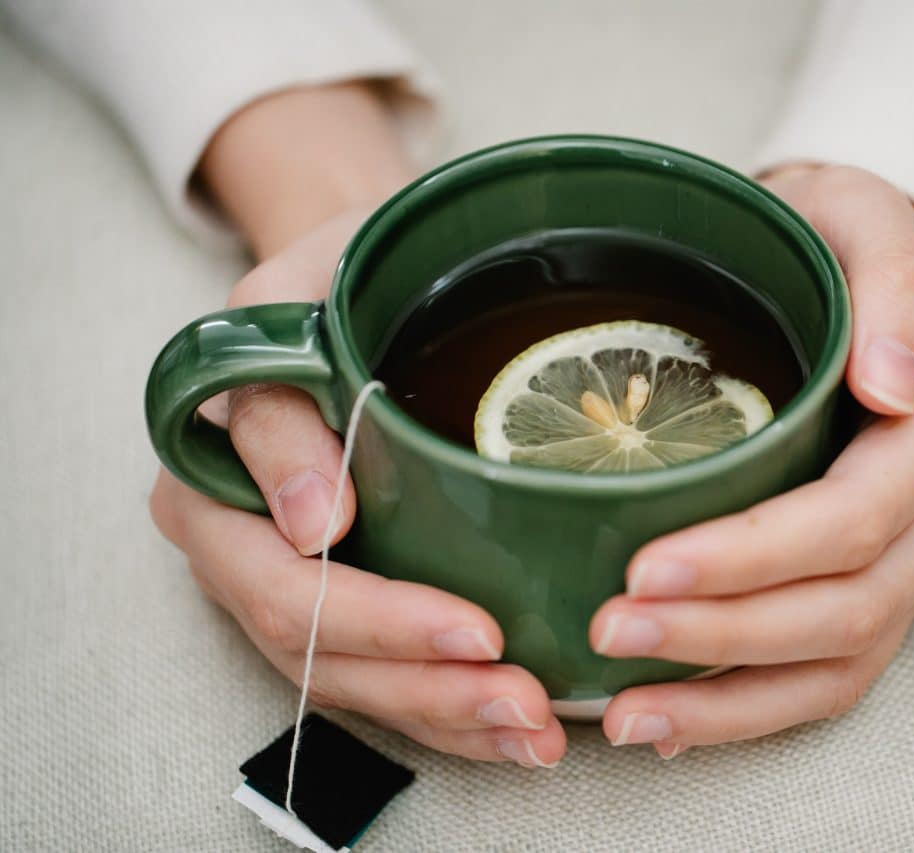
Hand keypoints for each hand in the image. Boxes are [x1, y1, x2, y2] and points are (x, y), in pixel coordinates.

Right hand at [150, 209, 565, 767]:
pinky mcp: (348, 597)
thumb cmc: (335, 274)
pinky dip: (452, 710)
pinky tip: (519, 727)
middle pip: (320, 654)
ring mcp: (292, 581)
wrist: (357, 275)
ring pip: (358, 682)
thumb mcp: (297, 295)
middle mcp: (242, 547)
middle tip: (525, 700)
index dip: (377, 621)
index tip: (475, 629)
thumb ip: (278, 402)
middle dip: (427, 688)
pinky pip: (388, 675)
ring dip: (449, 716)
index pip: (280, 584)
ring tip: (538, 730)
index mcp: (212, 483)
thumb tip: (308, 523)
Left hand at [591, 165, 913, 757]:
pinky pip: (830, 674)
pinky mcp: (882, 588)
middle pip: (849, 603)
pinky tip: (669, 720)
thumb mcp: (857, 212)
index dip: (755, 557)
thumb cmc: (825, 239)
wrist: (837, 268)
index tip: (645, 567)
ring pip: (841, 657)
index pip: (857, 516)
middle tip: (611, 633)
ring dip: (731, 695)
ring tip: (627, 711)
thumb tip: (897, 388)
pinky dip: (749, 708)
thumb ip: (892, 280)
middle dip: (725, 632)